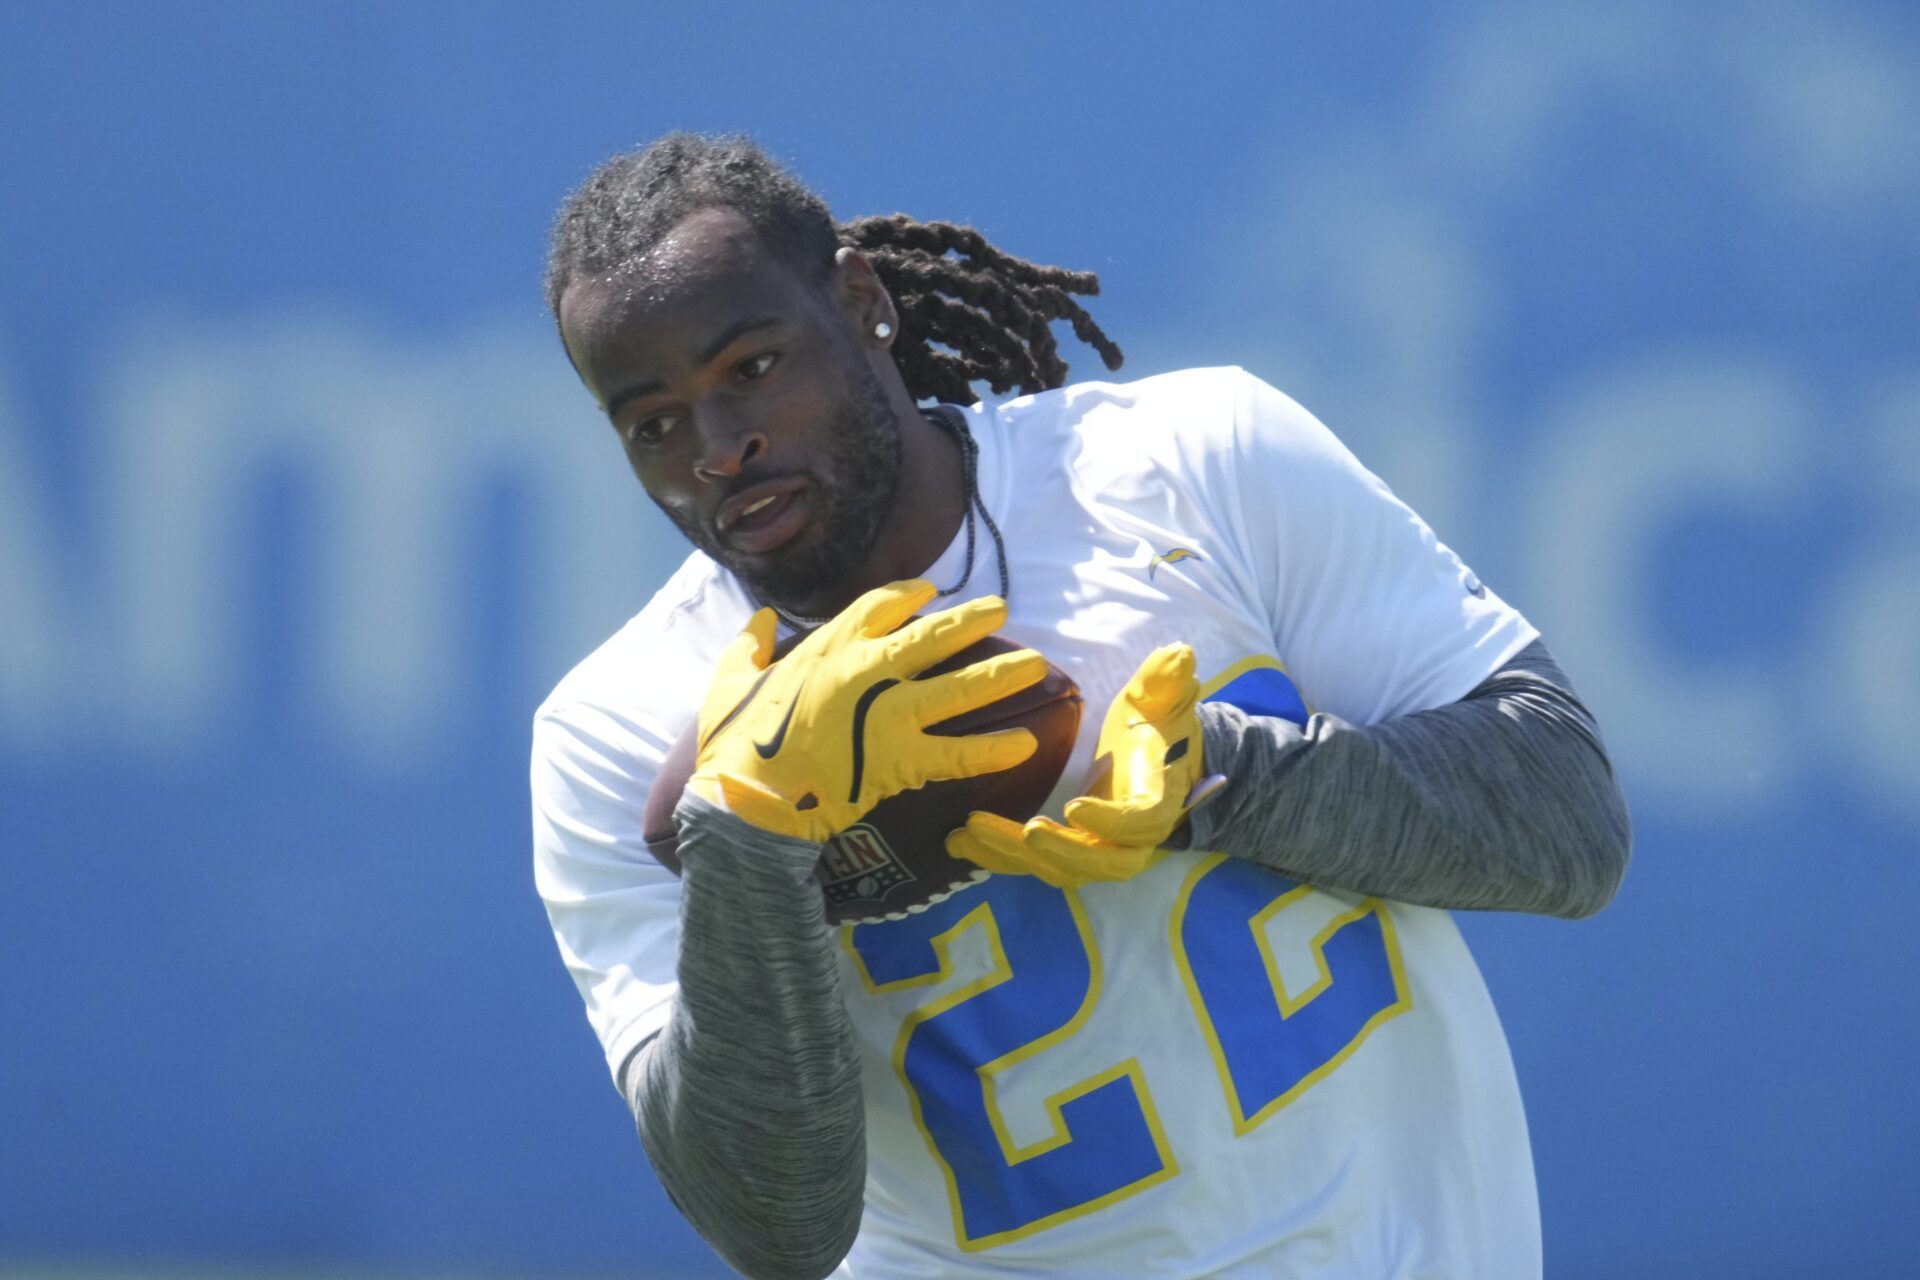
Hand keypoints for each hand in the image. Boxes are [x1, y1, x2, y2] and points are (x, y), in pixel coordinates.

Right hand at [690, 579, 1046, 841]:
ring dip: (1001, 675)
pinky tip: (1025, 744)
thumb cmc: (734, 742)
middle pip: (931, 636)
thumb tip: (759, 621)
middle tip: (1002, 610)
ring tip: (1039, 665)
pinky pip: (958, 753)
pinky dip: (994, 749)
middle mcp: (866, 671)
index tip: (930, 593)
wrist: (747, 798)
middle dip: (971, 621)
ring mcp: (888, 714)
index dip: (908, 596)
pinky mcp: (901, 759)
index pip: (878, 607)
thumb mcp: (729, 682)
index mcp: (827, 648)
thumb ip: (747, 647)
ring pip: (958, 687)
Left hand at [946, 642, 1224, 887]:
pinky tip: (956, 841)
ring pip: (1059, 870)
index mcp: (1154, 801)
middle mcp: (1129, 839)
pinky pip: (1031, 866)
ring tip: (971, 831)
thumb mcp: (1161, 699)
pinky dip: (994, 858)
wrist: (1156, 761)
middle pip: (1100, 862)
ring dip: (1014, 855)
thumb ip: (1166, 679)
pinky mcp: (1064, 853)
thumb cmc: (1155, 726)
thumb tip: (1178, 651)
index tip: (1074, 806)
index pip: (1139, 822)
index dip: (1110, 821)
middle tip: (1026, 831)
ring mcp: (1095, 851)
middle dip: (1061, 851)